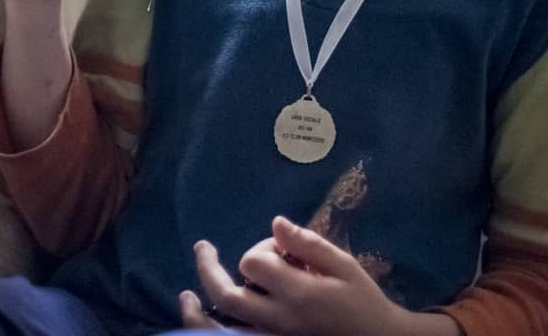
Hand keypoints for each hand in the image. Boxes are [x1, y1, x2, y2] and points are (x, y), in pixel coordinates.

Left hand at [177, 217, 459, 335]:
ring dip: (198, 314)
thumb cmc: (362, 301)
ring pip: (223, 328)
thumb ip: (308, 244)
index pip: (255, 263)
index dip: (262, 248)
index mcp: (298, 294)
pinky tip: (204, 319)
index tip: (282, 248)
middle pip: (228, 295)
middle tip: (202, 247)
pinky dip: (215, 332)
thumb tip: (275, 223)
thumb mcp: (344, 266)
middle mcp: (278, 320)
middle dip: (209, 269)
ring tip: (184, 296)